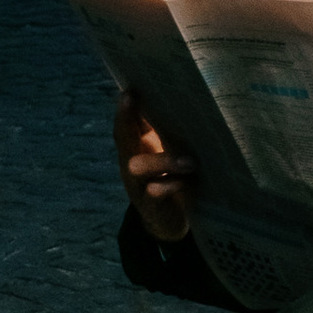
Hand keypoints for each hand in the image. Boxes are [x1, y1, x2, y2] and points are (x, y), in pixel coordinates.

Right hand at [116, 88, 197, 246]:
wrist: (169, 222)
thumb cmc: (170, 177)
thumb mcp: (166, 153)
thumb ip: (164, 132)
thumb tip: (177, 98)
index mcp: (135, 149)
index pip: (125, 125)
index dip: (125, 109)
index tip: (129, 90)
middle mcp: (131, 165)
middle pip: (123, 140)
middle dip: (126, 120)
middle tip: (134, 101)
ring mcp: (138, 186)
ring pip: (136, 167)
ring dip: (162, 160)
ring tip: (189, 161)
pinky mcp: (152, 206)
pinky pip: (155, 193)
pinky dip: (169, 185)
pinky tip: (184, 182)